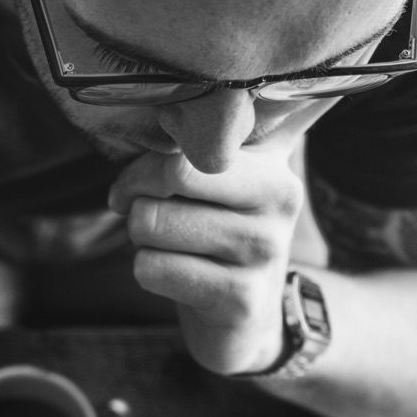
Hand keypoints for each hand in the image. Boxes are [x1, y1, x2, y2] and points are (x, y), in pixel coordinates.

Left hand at [109, 140, 304, 374]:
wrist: (247, 319)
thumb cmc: (218, 235)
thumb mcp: (225, 176)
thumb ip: (209, 132)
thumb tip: (162, 98)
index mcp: (274, 154)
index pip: (205, 127)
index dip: (157, 149)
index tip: (147, 173)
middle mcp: (281, 194)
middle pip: (173, 171)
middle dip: (136, 192)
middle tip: (138, 207)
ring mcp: (265, 249)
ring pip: (152, 221)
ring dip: (140, 237)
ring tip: (166, 245)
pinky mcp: (241, 298)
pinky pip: (152, 269)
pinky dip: (147, 271)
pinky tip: (175, 276)